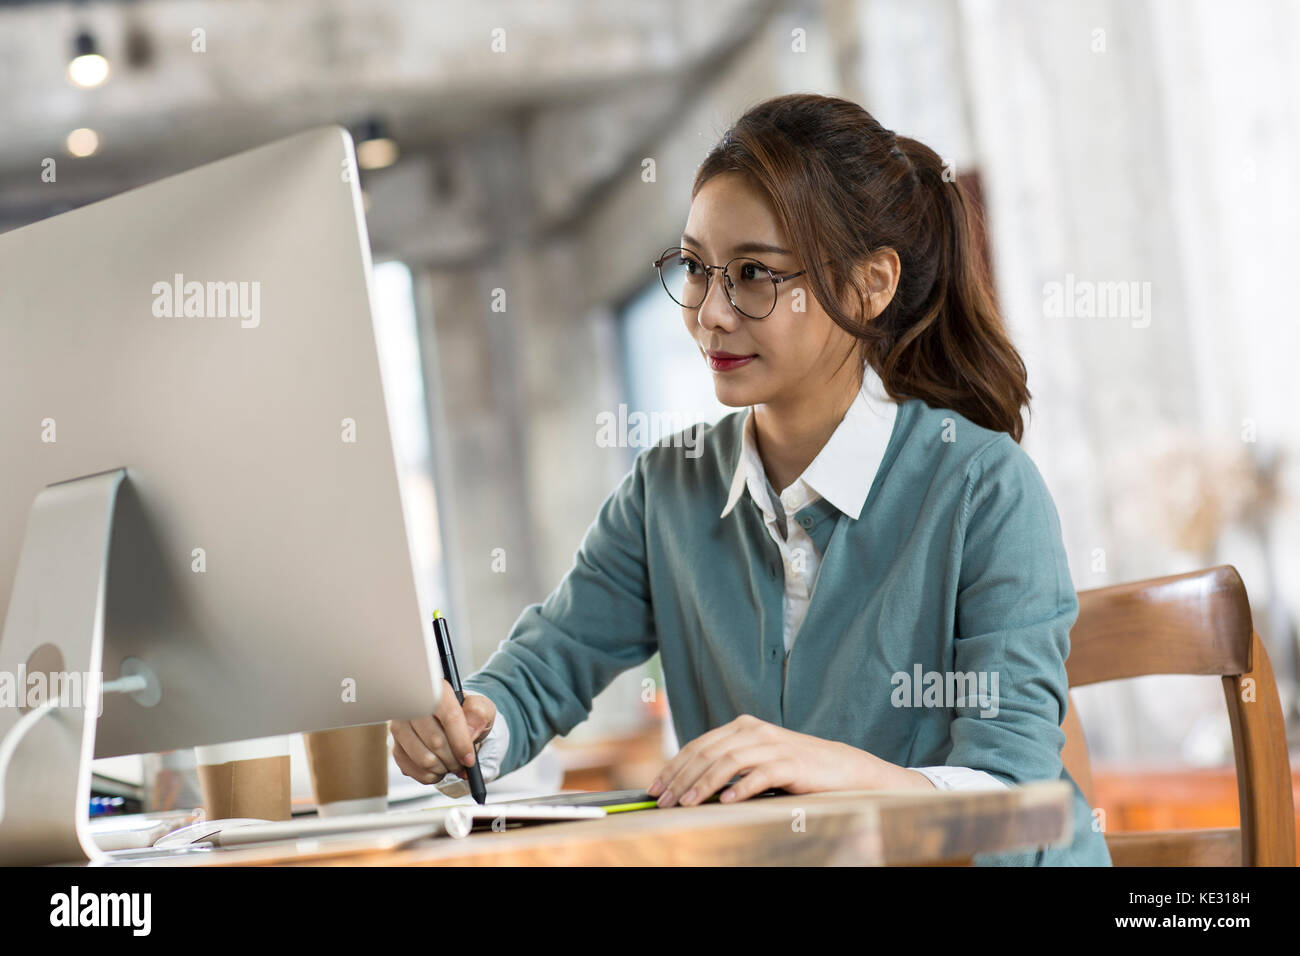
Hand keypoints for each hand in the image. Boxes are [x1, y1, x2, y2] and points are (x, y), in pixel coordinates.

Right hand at [389, 681, 495, 783]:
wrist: (452, 720)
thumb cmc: (466, 713)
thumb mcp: (481, 708)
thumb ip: (479, 715)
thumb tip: (469, 732)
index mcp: (437, 689)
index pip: (449, 716)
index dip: (461, 742)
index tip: (469, 759)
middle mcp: (413, 705)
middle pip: (436, 742)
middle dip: (454, 759)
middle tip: (463, 763)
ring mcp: (400, 726)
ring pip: (423, 759)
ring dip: (443, 768)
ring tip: (451, 764)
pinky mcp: (395, 746)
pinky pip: (411, 769)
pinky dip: (429, 775)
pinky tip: (438, 768)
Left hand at [646, 713, 934, 805]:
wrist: (840, 769)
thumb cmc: (793, 768)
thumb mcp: (756, 760)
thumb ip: (727, 764)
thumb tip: (686, 785)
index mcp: (742, 726)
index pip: (698, 745)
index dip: (673, 766)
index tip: (655, 787)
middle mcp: (754, 731)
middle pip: (707, 753)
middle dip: (680, 778)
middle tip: (663, 801)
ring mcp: (773, 745)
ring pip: (728, 762)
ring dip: (702, 785)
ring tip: (686, 804)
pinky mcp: (790, 764)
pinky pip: (759, 776)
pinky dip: (740, 789)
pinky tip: (725, 802)